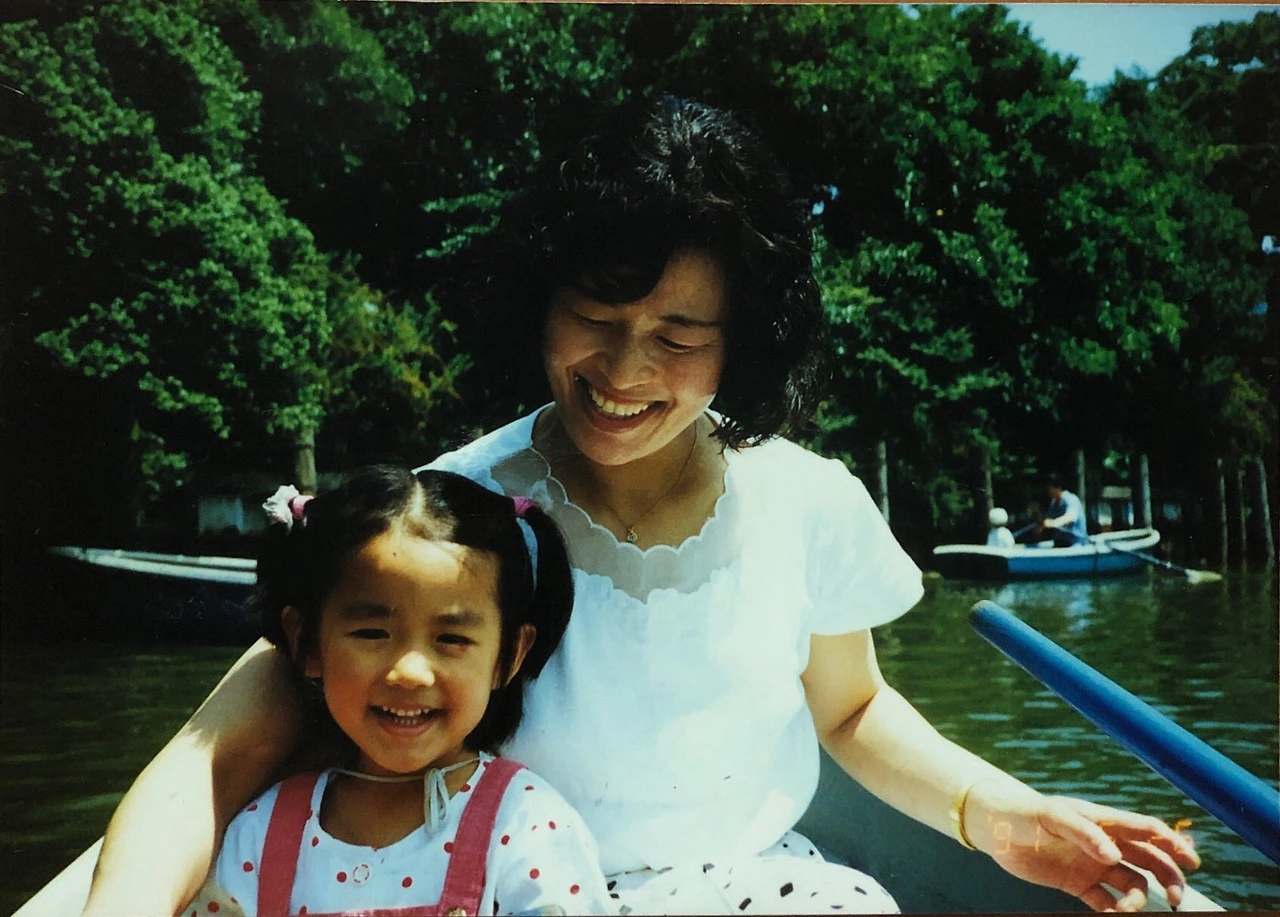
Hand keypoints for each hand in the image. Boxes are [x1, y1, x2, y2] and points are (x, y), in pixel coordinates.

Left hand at [964, 779, 1199, 911]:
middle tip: (1175, 898)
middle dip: (1168, 878)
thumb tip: (1114, 856)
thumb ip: (1084, 832)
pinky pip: (1106, 902)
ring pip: (1132, 884)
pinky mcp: (1078, 884)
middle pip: (1149, 860)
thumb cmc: (1024, 813)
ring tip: (1128, 910)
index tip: (1193, 862)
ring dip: (1139, 900)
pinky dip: (1114, 912)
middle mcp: (1104, 844)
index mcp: (1102, 821)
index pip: (1146, 830)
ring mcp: (1093, 865)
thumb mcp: (1051, 817)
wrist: (994, 828)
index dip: (1173, 843)